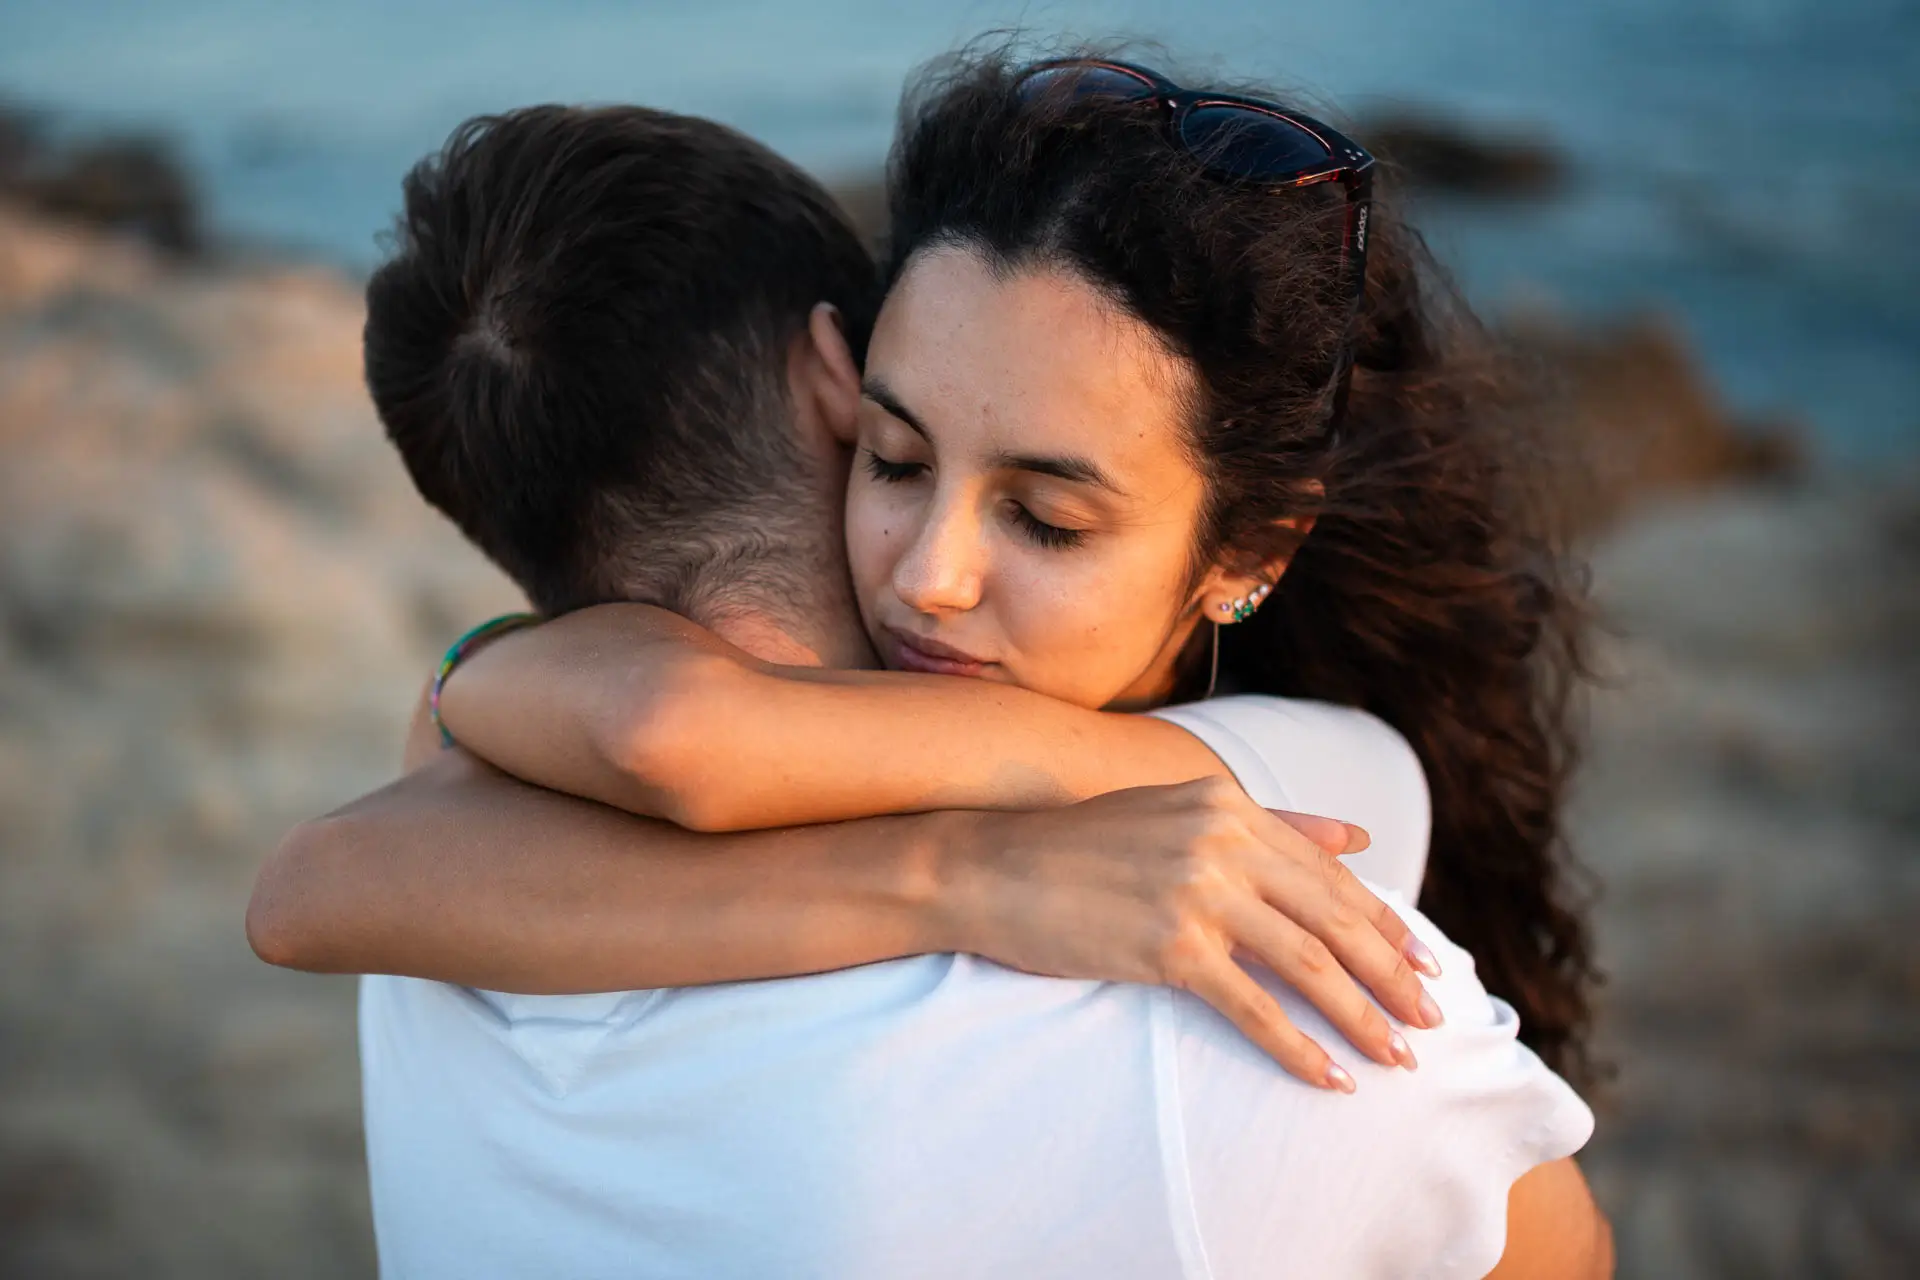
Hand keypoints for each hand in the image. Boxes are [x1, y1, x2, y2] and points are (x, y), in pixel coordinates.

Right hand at [945, 777, 1443, 1090]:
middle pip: (1335, 918)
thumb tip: (1356, 838)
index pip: (1329, 874)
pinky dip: (1298, 1047)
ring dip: (1362, 1017)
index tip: (1423, 962)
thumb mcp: (1177, 815)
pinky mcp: (1168, 945)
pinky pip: (1253, 1006)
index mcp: (1227, 805)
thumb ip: (1268, 825)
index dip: (1385, 923)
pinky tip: (1328, 1076)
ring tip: (1397, 1056)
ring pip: (1309, 964)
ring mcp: (1197, 891)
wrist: (990, 867)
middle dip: (1392, 975)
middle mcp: (1222, 840)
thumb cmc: (1077, 848)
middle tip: (1431, 1019)